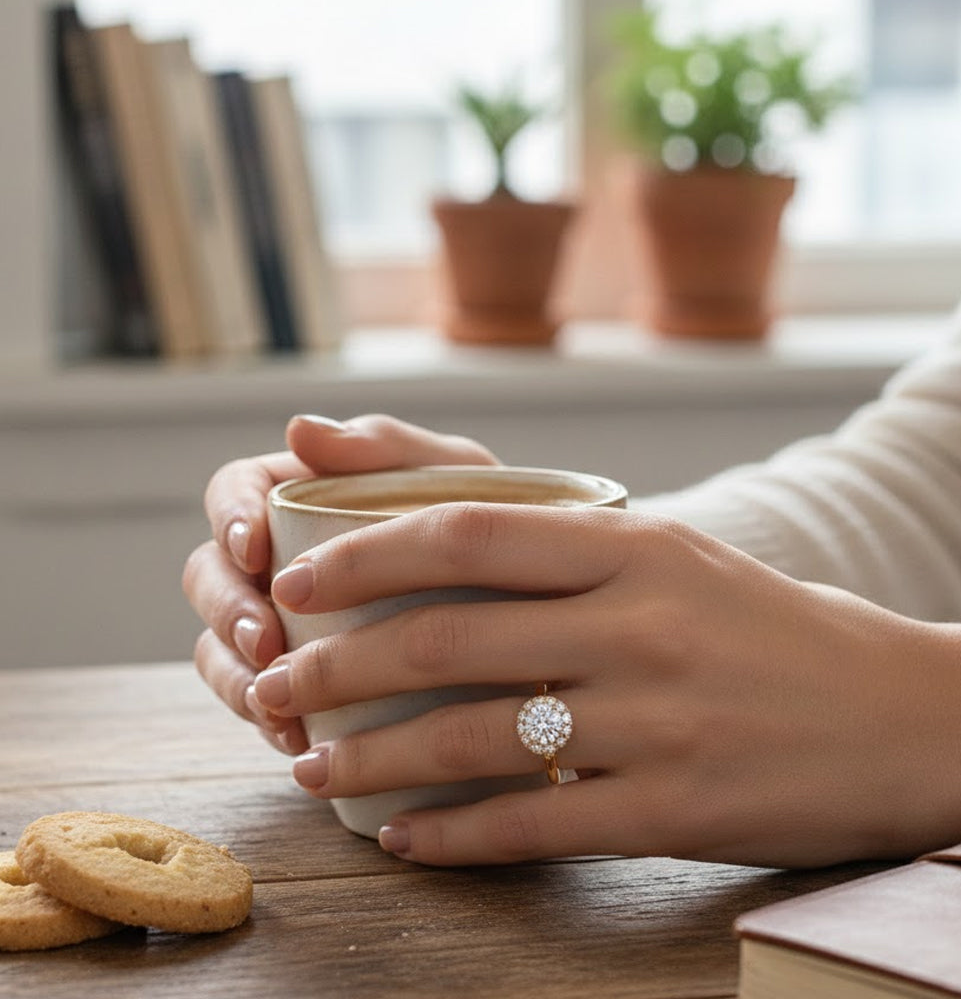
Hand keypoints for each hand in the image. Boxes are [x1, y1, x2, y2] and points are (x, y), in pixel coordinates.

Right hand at [182, 413, 497, 754]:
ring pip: (221, 648)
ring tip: (275, 703)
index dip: (229, 518)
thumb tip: (298, 429)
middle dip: (225, 610)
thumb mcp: (454, 475)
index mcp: (303, 496)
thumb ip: (386, 446)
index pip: (235, 492)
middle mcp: (283, 561)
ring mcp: (288, 625)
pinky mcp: (307, 683)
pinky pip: (261, 705)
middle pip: (210, 576)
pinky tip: (298, 740)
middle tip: (265, 641)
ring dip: (236, 677)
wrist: (540, 610)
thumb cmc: (495, 523)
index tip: (254, 551)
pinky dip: (269, 722)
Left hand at [251, 501, 960, 866]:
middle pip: (449, 639)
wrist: (905, 712)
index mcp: (637, 546)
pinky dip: (455, 835)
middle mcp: (640, 625)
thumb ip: (573, 552)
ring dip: (375, 760)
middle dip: (338, 666)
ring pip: (475, 739)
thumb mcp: (681, 559)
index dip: (368, 552)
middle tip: (275, 687)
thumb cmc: (774, 628)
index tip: (298, 579)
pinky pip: (535, 825)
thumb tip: (449, 553)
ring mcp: (658, 721)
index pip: (471, 531)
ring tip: (311, 768)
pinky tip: (406, 839)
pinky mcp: (677, 808)